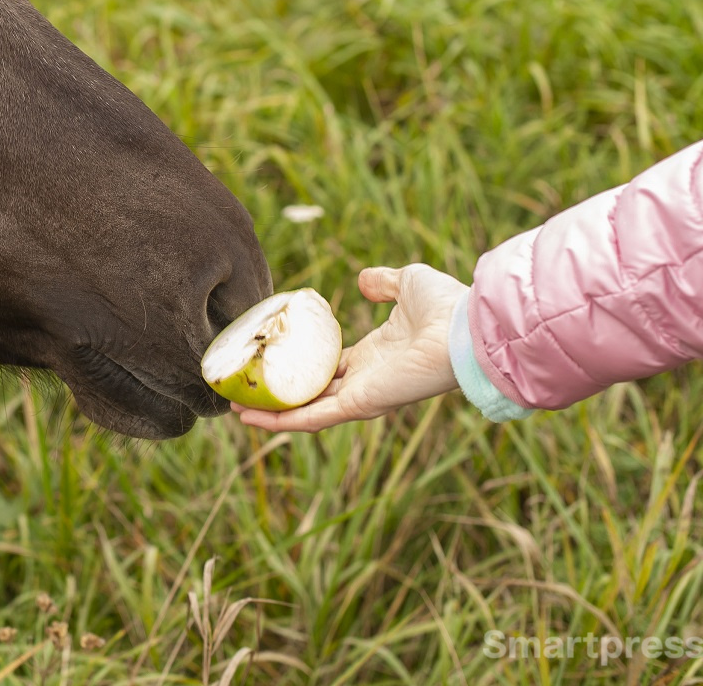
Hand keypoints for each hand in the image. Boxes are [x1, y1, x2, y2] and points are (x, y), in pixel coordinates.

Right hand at [231, 264, 466, 431]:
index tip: (275, 357)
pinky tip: (250, 419)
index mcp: (377, 355)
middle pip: (315, 392)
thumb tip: (362, 280)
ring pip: (308, 411)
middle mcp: (368, 379)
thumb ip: (383, 282)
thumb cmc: (445, 305)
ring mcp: (363, 395)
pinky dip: (282, 421)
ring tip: (236, 407)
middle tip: (246, 386)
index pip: (334, 367)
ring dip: (272, 414)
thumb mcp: (406, 282)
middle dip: (282, 393)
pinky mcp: (362, 404)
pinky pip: (315, 418)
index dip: (304, 364)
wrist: (466, 328)